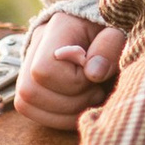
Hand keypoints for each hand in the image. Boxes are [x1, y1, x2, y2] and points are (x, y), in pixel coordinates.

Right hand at [17, 8, 125, 131]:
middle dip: (71, 101)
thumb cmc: (112, 34)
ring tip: (89, 98)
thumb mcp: (119, 34)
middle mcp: (36, 44)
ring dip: (65, 113)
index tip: (96, 76)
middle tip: (95, 91)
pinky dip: (58, 117)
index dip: (74, 82)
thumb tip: (93, 73)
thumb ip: (109, 48)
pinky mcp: (29, 81)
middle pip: (30, 90)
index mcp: (58, 27)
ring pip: (26, 103)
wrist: (102, 29)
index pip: (45, 68)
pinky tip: (79, 106)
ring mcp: (27, 62)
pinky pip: (28, 109)